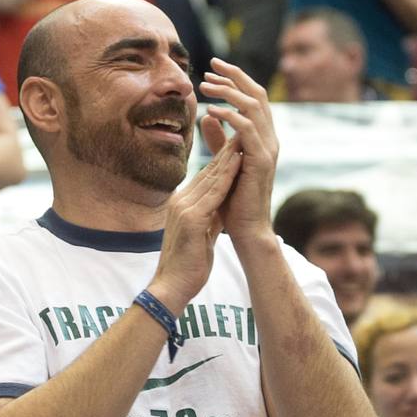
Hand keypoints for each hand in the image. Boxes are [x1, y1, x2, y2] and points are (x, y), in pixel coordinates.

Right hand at [149, 136, 242, 312]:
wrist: (172, 285)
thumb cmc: (188, 265)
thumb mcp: (200, 236)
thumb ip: (208, 219)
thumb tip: (220, 210)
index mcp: (181, 205)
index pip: (205, 178)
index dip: (222, 160)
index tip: (237, 145)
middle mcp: (180, 201)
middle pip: (207, 172)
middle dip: (226, 151)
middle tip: (241, 131)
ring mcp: (184, 208)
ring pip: (211, 177)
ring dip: (228, 157)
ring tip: (243, 138)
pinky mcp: (191, 218)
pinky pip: (213, 193)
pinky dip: (227, 176)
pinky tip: (238, 162)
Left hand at [196, 59, 279, 243]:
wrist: (245, 228)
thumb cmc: (233, 198)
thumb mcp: (223, 161)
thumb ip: (217, 139)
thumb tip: (207, 115)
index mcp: (262, 137)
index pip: (253, 98)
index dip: (236, 80)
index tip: (213, 69)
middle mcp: (269, 138)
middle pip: (257, 95)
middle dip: (235, 76)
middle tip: (211, 65)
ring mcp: (268, 148)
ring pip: (253, 107)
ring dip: (229, 92)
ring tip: (205, 85)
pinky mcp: (261, 160)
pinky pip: (247, 129)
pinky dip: (230, 115)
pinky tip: (211, 110)